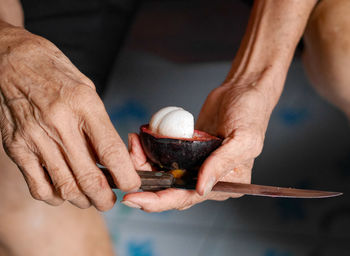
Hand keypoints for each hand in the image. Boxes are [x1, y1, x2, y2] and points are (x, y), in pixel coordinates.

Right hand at [0, 26, 139, 210]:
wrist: (13, 61)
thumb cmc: (57, 75)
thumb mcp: (88, 92)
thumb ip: (99, 126)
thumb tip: (111, 160)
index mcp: (84, 105)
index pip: (111, 151)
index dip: (126, 176)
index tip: (132, 184)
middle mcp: (60, 123)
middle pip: (89, 178)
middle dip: (105, 198)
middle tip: (110, 200)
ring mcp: (35, 137)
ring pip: (65, 187)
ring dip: (83, 200)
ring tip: (90, 198)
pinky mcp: (16, 147)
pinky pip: (38, 186)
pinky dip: (55, 197)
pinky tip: (63, 192)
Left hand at [123, 70, 277, 211]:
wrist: (242, 90)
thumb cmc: (251, 114)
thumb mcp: (243, 140)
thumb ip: (222, 165)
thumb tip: (200, 189)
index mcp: (223, 184)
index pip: (187, 198)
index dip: (160, 202)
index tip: (136, 200)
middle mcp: (206, 177)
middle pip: (170, 189)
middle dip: (145, 184)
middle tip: (124, 178)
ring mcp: (193, 162)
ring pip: (162, 172)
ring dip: (143, 163)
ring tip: (133, 146)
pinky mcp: (185, 148)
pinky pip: (163, 154)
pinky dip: (148, 150)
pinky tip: (139, 140)